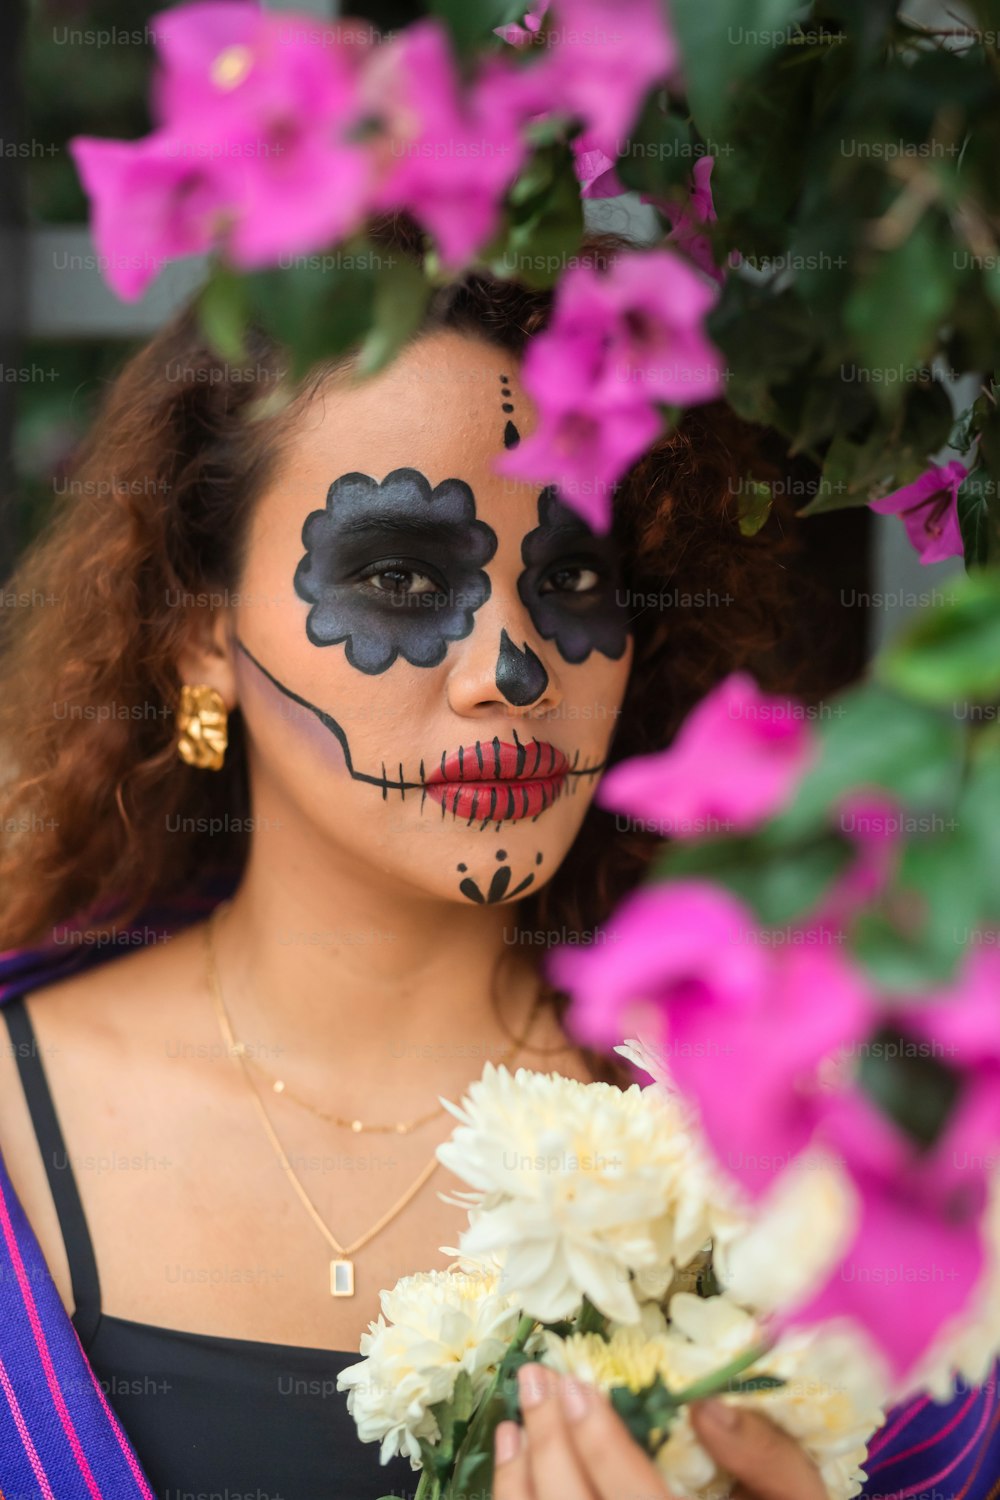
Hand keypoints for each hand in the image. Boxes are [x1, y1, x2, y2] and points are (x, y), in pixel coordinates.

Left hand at [492, 1363, 827, 1499]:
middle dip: (549, 1443)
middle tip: (535, 1378)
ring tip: (515, 1421)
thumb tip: (704, 1405)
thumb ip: (766, 1456)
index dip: (600, 1443)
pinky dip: (519, 1499)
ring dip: (520, 1477)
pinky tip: (516, 1463)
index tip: (575, 1385)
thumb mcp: (798, 1498)